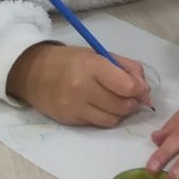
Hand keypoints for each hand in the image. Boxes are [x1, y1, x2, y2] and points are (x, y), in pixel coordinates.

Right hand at [6, 44, 151, 126]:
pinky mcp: (69, 120)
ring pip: (112, 119)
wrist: (33, 73)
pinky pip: (98, 123)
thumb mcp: (99, 54)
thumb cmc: (71, 61)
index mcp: (93, 66)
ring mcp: (75, 106)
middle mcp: (82, 88)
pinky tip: (101, 106)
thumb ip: (127, 68)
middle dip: (132, 102)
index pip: (127, 87)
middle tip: (131, 96)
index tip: (141, 88)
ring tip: (116, 101)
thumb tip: (145, 90)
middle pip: (122, 106)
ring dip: (121, 112)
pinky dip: (106, 117)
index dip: (140, 90)